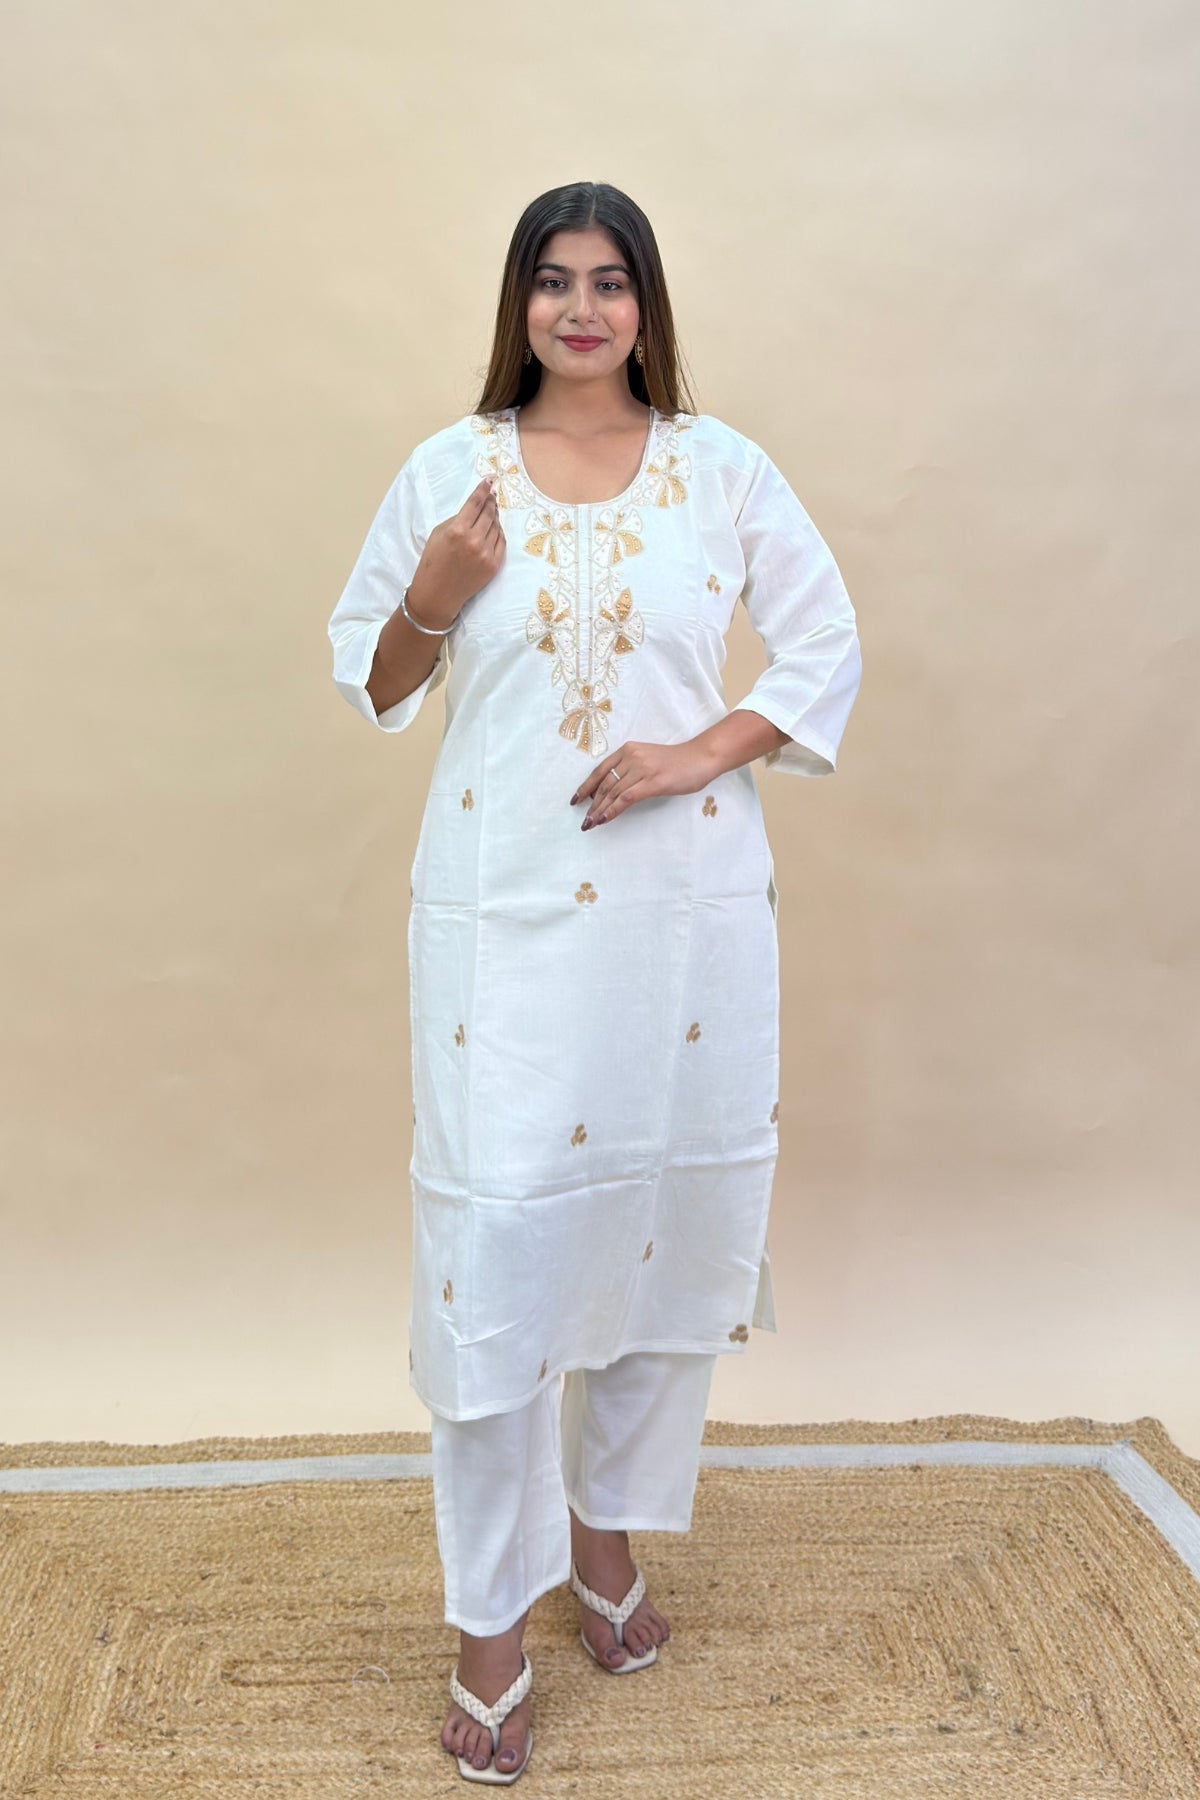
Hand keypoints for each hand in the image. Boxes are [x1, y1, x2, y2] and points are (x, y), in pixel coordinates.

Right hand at [405, 477, 504, 629]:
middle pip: (489, 513)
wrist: (438, 593)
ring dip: (495, 516)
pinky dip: (499, 532)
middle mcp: (474, 541)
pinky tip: (494, 527)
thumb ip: (457, 519)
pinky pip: (501, 542)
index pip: (475, 503)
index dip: (483, 490)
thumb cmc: (433, 561)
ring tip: (492, 510)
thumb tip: (476, 507)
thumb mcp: (438, 534)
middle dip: (491, 501)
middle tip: (492, 494)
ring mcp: (486, 554)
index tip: (489, 481)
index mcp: (457, 530)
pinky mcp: (493, 565)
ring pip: (497, 527)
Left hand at [571, 740, 716, 828]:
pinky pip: (626, 798)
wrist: (700, 758)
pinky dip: (612, 810)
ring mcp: (642, 769)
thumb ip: (630, 770)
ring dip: (599, 811)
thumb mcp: (648, 760)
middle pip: (604, 784)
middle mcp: (632, 757)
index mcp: (628, 750)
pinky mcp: (652, 782)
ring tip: (590, 824)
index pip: (600, 770)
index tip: (576, 800)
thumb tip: (611, 791)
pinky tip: (604, 820)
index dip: (585, 786)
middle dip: (591, 804)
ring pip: (613, 792)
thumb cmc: (676, 762)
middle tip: (584, 821)